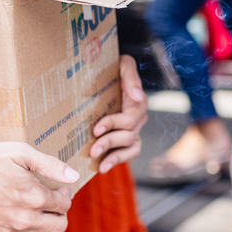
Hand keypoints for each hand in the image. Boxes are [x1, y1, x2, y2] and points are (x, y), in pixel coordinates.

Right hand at [0, 142, 77, 231]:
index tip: (59, 188)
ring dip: (35, 226)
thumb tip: (73, 176)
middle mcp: (23, 219)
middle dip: (58, 214)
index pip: (65, 205)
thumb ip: (51, 165)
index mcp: (34, 198)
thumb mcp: (22, 152)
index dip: (65, 194)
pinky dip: (10, 230)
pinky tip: (6, 213)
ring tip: (30, 210)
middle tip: (50, 201)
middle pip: (57, 227)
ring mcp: (5, 230)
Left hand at [90, 55, 147, 172]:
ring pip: (131, 148)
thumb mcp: (123, 64)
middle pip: (128, 136)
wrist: (109, 71)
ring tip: (100, 165)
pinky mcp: (127, 138)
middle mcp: (139, 118)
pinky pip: (130, 153)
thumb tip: (137, 96)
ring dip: (115, 157)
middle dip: (110, 143)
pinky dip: (119, 160)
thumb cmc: (114, 67)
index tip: (96, 128)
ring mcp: (134, 129)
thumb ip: (131, 77)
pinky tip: (103, 167)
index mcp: (138, 102)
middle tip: (92, 150)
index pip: (129, 119)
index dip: (113, 124)